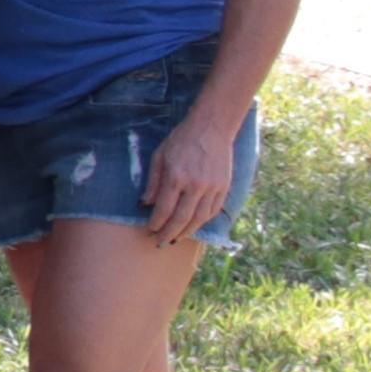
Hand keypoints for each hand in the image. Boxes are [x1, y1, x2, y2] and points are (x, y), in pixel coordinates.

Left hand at [144, 111, 240, 245]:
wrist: (211, 128)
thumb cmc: (180, 140)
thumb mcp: (159, 156)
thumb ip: (153, 182)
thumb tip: (146, 204)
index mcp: (177, 177)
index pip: (164, 208)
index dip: (156, 223)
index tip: (149, 230)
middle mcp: (196, 185)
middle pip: (182, 218)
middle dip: (170, 233)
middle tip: (160, 242)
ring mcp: (213, 187)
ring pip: (200, 218)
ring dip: (187, 231)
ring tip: (176, 238)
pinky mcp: (225, 187)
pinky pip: (213, 210)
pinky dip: (202, 221)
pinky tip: (193, 226)